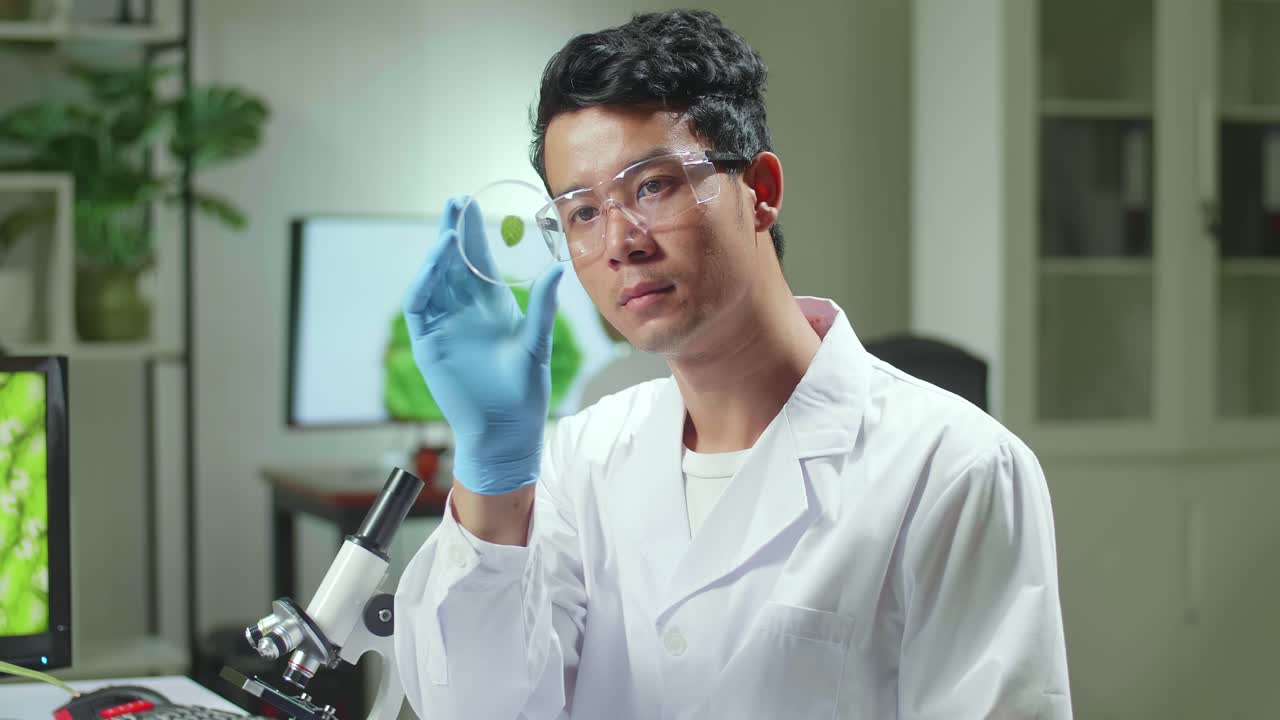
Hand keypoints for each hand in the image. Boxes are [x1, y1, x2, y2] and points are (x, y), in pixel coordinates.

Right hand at [402, 196, 564, 494]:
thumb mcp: (537, 345)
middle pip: (451, 262)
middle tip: (454, 202)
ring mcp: (443, 325)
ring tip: (447, 230)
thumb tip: (557, 270)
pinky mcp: (428, 343)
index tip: (470, 204)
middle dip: (451, 232)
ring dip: (437, 253)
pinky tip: (435, 263)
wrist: (506, 431)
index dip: (471, 232)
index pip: (477, 260)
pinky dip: (423, 282)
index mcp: (492, 306)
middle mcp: (464, 310)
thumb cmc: (525, 393)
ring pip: (433, 279)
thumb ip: (542, 308)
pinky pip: (418, 305)